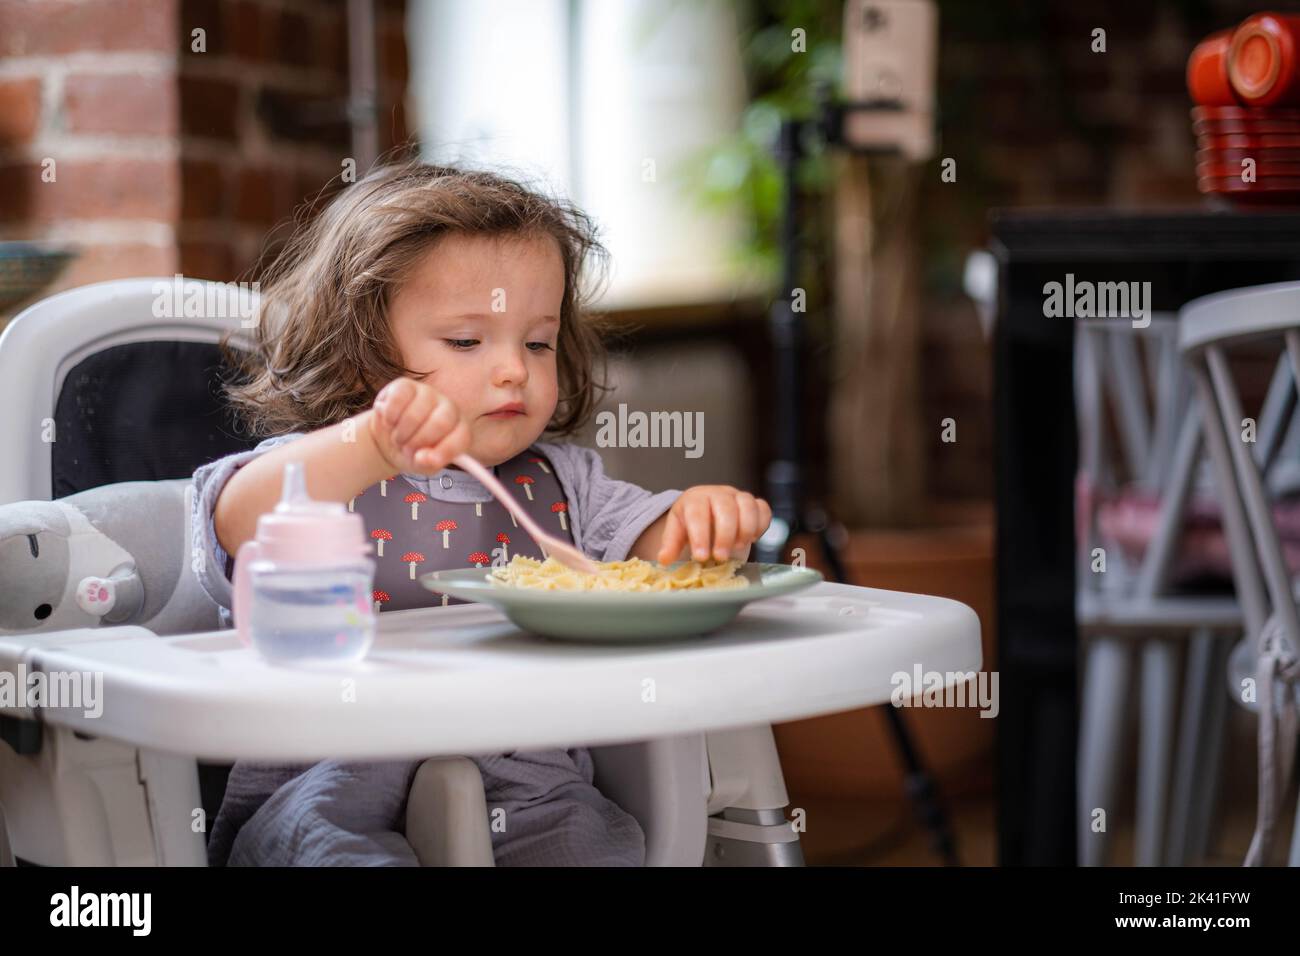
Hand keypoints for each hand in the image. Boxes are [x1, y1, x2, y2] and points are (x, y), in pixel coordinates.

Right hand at [368, 377, 471, 474]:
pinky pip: (397, 400)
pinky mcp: (406, 385)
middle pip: (440, 423)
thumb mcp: (423, 465)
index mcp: (460, 429)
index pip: (462, 436)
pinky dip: (389, 417)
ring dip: (401, 433)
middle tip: (407, 449)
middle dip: (418, 442)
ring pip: (415, 414)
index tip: (426, 460)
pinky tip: (390, 422)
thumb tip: (423, 458)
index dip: (445, 451)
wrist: (388, 438)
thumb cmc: (412, 452)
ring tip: (398, 438)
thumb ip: (428, 463)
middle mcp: (448, 408)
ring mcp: (428, 393)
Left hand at [656, 485, 771, 564]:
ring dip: (745, 529)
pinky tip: (752, 539)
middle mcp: (718, 494)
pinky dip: (761, 524)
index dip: (700, 535)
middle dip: (724, 535)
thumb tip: (664, 559)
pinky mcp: (754, 504)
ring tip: (738, 548)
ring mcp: (738, 497)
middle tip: (720, 557)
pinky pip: (763, 509)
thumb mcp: (678, 535)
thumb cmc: (692, 527)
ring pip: (747, 505)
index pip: (697, 513)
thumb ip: (671, 545)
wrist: (708, 518)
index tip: (700, 556)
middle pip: (725, 508)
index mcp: (695, 499)